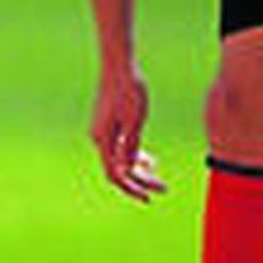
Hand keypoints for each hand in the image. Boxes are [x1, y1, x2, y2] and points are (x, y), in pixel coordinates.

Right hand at [90, 65, 167, 201]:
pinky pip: (119, 148)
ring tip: (157, 174)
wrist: (119, 65)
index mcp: (103, 139)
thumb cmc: (129, 89)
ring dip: (138, 169)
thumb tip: (128, 169)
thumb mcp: (135, 119)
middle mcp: (99, 138)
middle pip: (118, 169)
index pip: (116, 174)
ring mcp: (102, 132)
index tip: (149, 197)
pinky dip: (134, 156)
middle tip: (163, 188)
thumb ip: (131, 146)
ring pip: (120, 159)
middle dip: (140, 180)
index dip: (132, 189)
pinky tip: (150, 160)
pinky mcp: (108, 124)